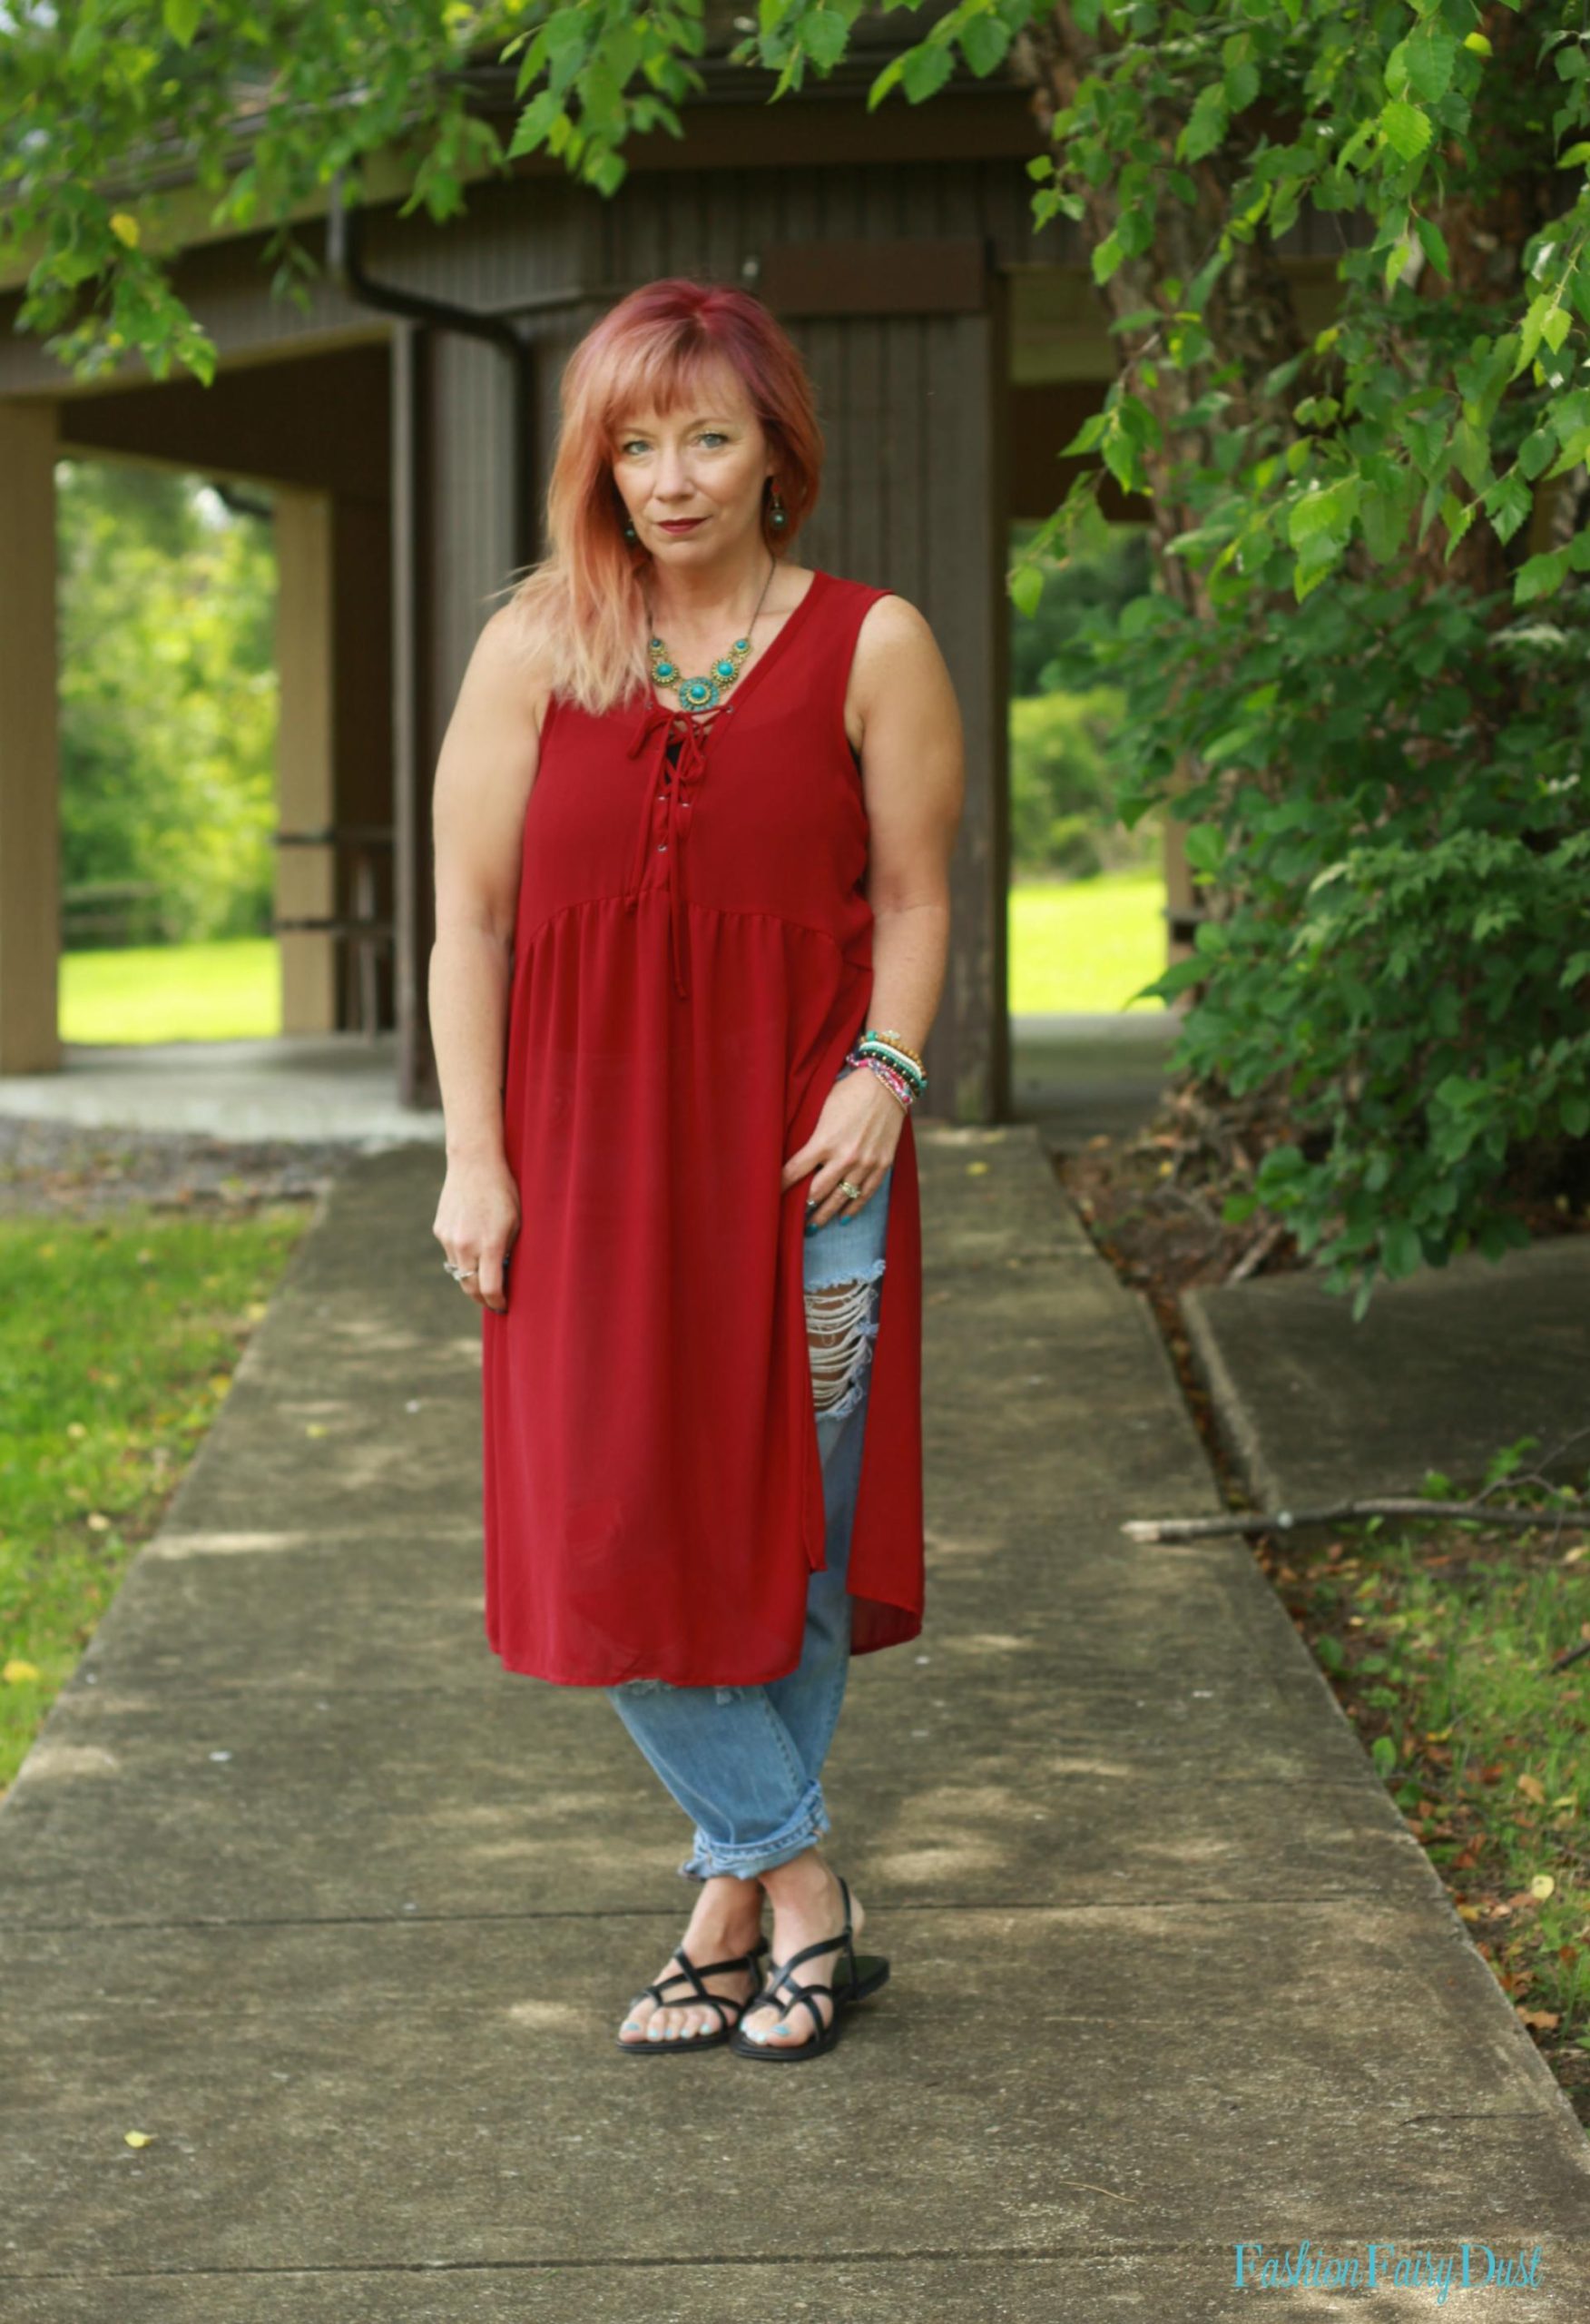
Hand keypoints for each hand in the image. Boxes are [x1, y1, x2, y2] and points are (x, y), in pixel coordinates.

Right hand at [434, 1157, 519, 1313]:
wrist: (474, 1164)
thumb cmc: (504, 1192)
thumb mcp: (516, 1223)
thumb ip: (509, 1251)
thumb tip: (504, 1275)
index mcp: (490, 1244)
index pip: (490, 1288)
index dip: (497, 1302)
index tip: (504, 1306)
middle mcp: (466, 1245)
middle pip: (470, 1287)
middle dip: (483, 1298)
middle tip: (494, 1301)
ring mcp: (449, 1238)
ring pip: (459, 1272)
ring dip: (471, 1279)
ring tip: (485, 1278)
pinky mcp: (440, 1231)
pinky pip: (451, 1254)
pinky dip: (463, 1258)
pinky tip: (474, 1248)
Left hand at [781, 1064, 903, 1229]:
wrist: (887, 1083)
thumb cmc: (848, 1092)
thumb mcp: (821, 1109)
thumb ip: (809, 1134)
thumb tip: (792, 1153)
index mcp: (824, 1141)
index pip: (794, 1171)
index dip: (780, 1185)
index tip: (770, 1195)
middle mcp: (844, 1157)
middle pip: (817, 1192)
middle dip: (802, 1206)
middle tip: (790, 1218)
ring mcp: (865, 1164)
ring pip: (841, 1199)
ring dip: (824, 1214)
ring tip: (812, 1227)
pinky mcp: (882, 1165)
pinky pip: (865, 1194)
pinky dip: (853, 1208)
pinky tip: (843, 1218)